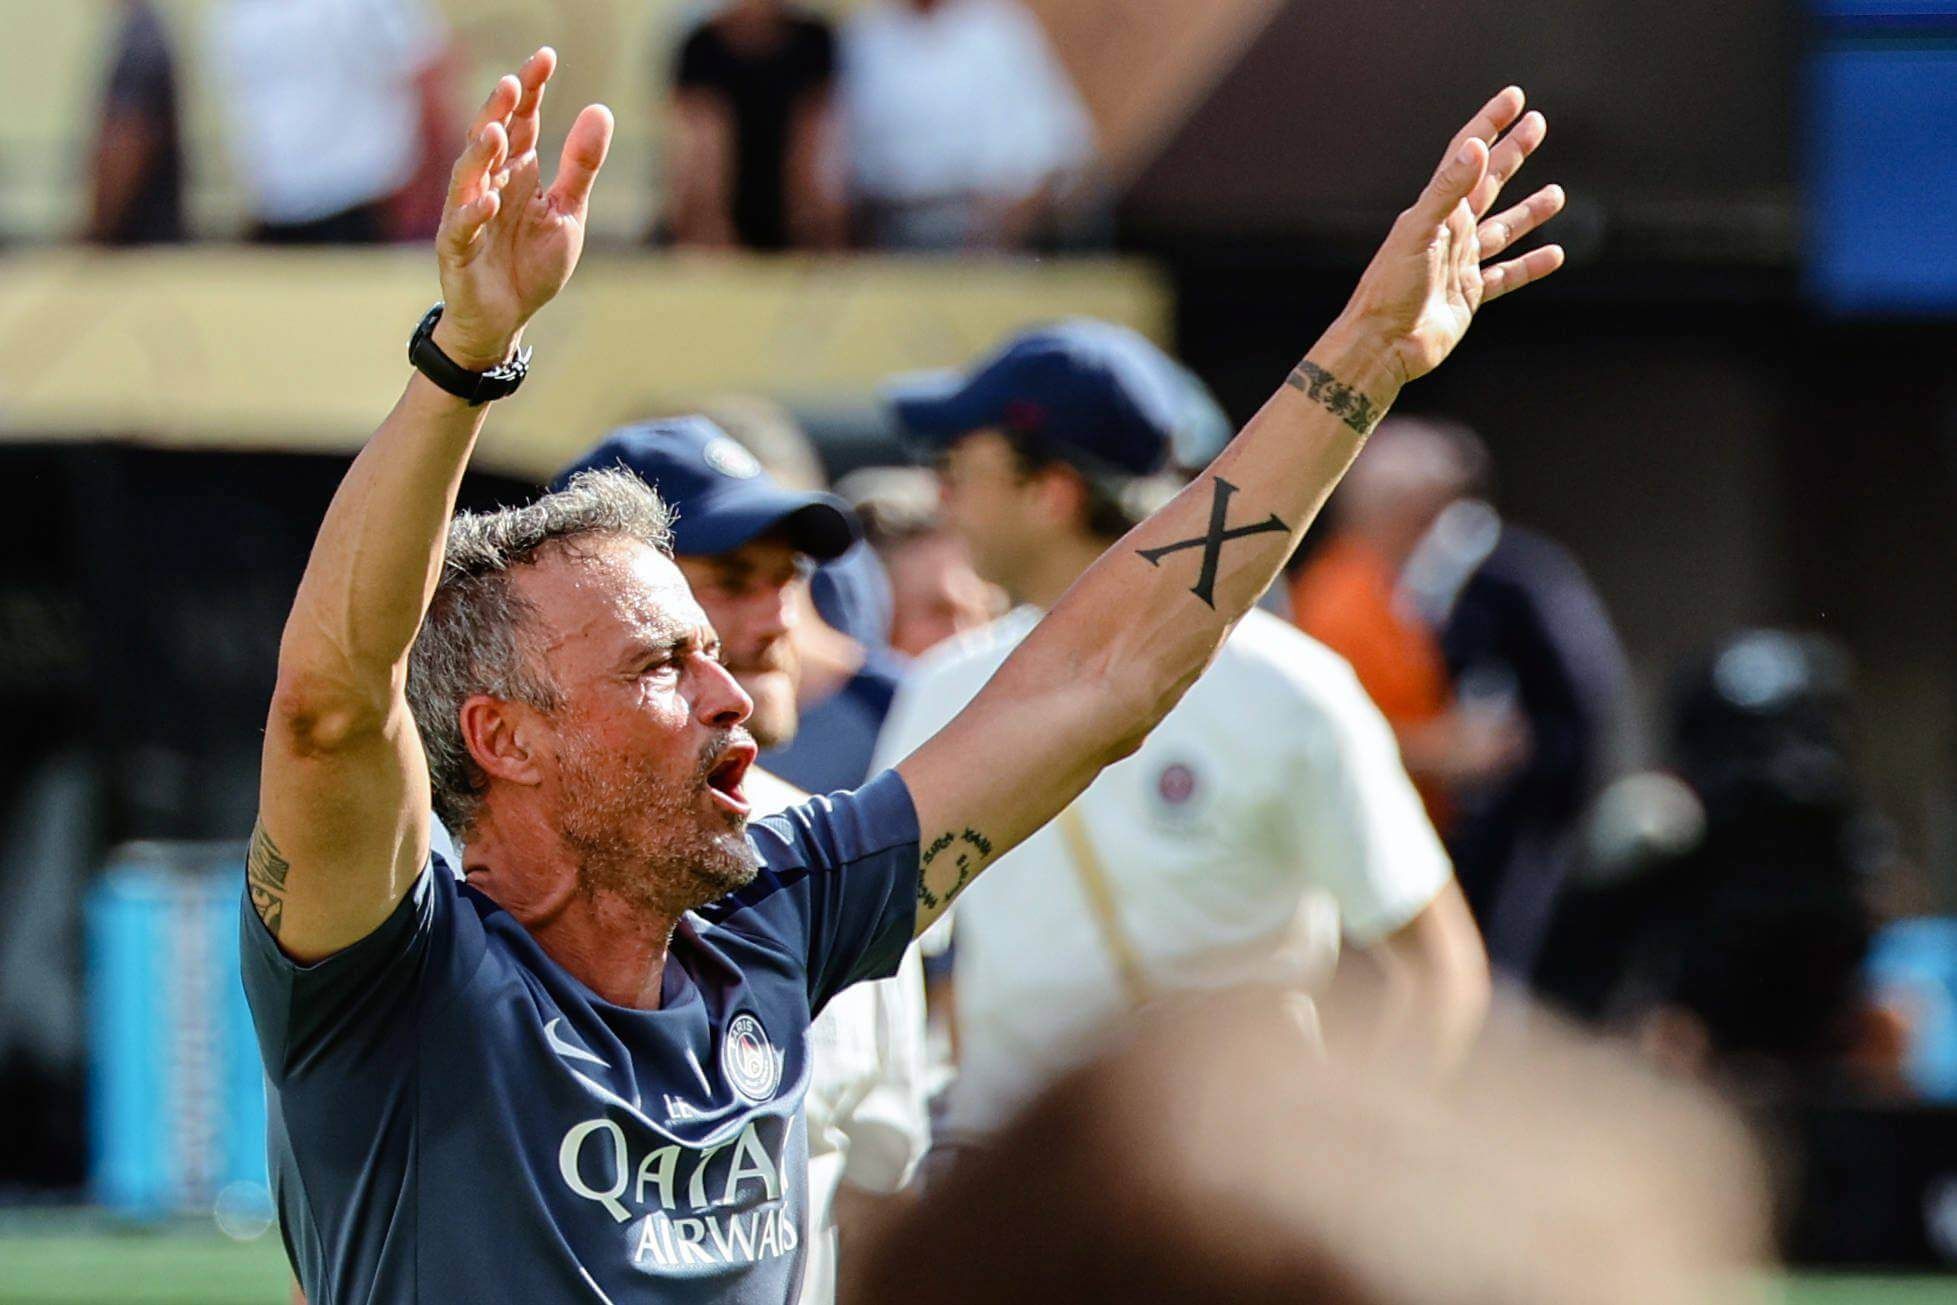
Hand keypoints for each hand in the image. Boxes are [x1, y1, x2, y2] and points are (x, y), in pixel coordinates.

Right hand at [432, 48, 613, 369]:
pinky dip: (474, 213)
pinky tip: (490, 199)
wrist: (506, 318)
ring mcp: (467, 215)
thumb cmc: (532, 262)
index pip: (523, 122)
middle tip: (513, 81)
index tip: (546, 56)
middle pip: (490, 139)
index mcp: (518, 172)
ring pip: (468, 176)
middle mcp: (488, 184)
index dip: (532, 90)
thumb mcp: (567, 211)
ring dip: (481, 154)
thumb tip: (600, 109)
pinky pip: (461, 228)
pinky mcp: (456, 250)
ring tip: (496, 130)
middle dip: (499, 109)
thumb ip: (581, 165)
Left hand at [1334, 87, 1565, 386]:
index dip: (1489, 124)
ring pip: (1503, 229)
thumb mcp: (1419, 232)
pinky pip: (1506, 275)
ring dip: (1529, 211)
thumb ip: (1448, 190)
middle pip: (1488, 183)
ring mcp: (1461, 264)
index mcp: (1436, 211)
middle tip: (1538, 123)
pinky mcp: (1469, 295)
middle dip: (1513, 152)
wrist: (1383, 344)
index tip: (1514, 98)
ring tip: (1557, 193)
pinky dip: (1529, 265)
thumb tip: (1477, 146)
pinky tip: (1553, 255)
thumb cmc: (1391, 288)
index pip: (1466, 156)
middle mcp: (1449, 232)